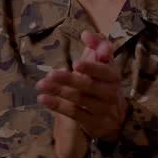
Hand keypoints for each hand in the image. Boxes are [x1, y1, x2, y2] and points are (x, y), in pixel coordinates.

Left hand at [35, 30, 127, 157]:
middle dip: (70, 79)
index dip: (92, 67)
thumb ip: (98, 45)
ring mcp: (102, 110)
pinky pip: (74, 114)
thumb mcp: (104, 64)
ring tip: (41, 84)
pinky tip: (43, 99)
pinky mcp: (93, 124)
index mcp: (113, 76)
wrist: (116, 117)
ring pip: (80, 100)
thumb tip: (86, 34)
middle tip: (51, 74)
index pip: (105, 71)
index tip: (76, 64)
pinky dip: (58, 106)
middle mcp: (110, 94)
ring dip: (59, 91)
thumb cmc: (104, 83)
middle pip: (90, 86)